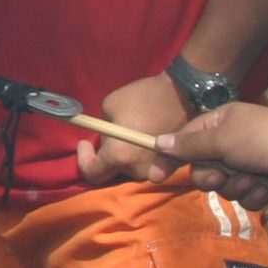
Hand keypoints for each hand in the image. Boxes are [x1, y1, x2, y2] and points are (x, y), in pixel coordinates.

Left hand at [77, 73, 195, 186]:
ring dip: (124, 154)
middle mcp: (137, 170)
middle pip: (113, 170)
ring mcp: (156, 171)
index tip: (85, 143)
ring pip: (130, 167)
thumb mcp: (109, 107)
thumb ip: (102, 129)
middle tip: (107, 134)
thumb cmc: (143, 98)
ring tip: (127, 132)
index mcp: (120, 156)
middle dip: (106, 154)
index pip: (93, 173)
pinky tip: (142, 136)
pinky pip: (147, 164)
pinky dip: (140, 154)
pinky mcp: (170, 166)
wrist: (183, 94)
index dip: (84, 160)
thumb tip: (107, 137)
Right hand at [150, 103, 267, 209]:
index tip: (155, 177)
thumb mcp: (221, 138)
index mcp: (218, 124)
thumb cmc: (264, 139)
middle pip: (201, 169)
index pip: (183, 141)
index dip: (168, 158)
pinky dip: (254, 194)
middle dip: (210, 176)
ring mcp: (246, 165)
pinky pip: (243, 197)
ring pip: (222, 187)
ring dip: (235, 185)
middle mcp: (229, 143)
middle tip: (222, 174)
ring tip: (253, 178)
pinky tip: (267, 187)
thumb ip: (189, 145)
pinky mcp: (261, 184)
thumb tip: (157, 142)